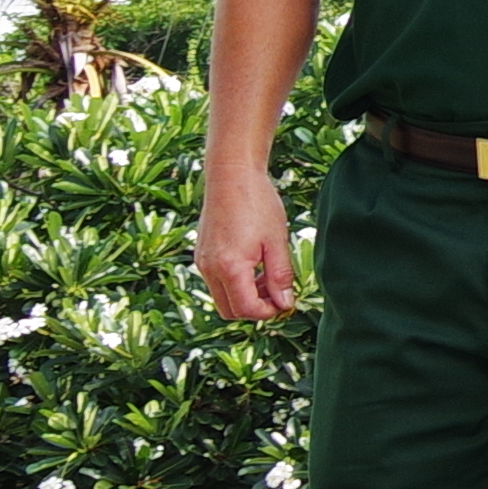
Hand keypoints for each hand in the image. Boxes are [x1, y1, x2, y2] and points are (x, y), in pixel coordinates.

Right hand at [196, 159, 304, 322]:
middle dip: (255, 309)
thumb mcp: (277, 241)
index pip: (247, 309)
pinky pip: (216, 282)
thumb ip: (280, 276)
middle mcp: (210, 269)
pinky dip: (234, 283)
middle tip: (278, 292)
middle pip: (230, 310)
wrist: (231, 175)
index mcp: (230, 267)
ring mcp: (203, 262)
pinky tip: (253, 265)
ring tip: (268, 275)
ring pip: (222, 298)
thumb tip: (285, 304)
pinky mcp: (201, 255)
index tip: (286, 302)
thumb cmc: (258, 203)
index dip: (269, 312)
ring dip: (245, 296)